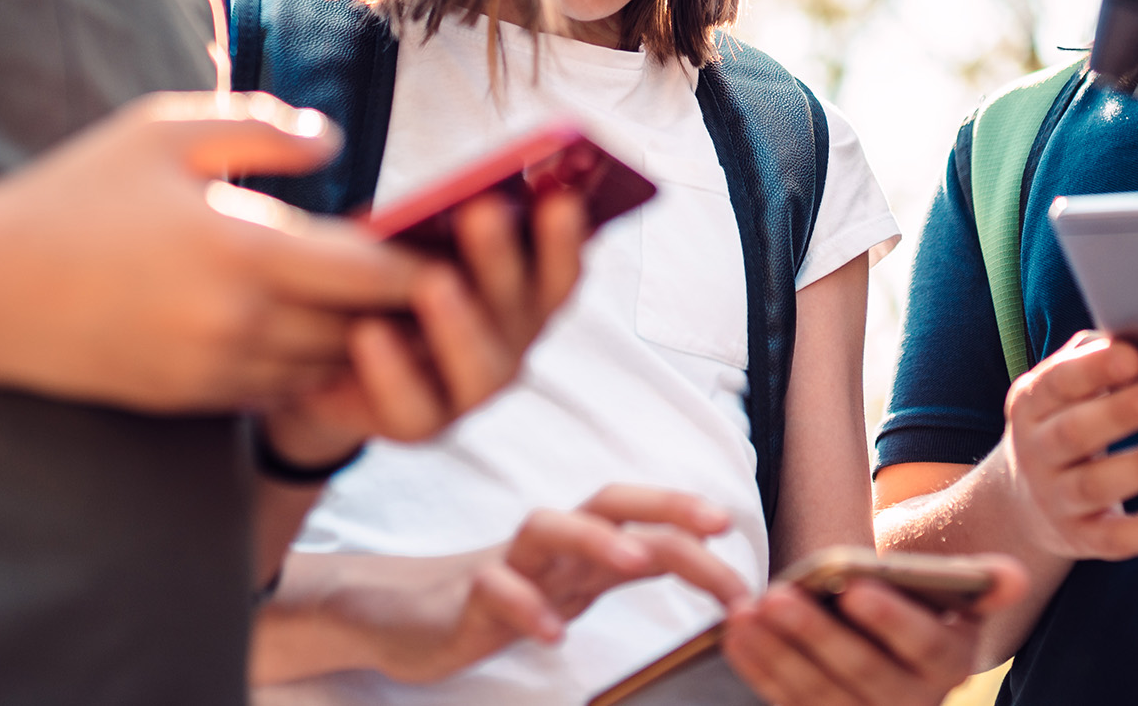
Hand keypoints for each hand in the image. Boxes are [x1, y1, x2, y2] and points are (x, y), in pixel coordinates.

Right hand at [0, 92, 424, 411]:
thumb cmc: (78, 194)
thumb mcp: (165, 131)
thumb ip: (263, 129)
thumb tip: (337, 143)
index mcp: (243, 251)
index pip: (370, 272)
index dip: (422, 262)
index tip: (458, 243)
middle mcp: (239, 324)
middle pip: (361, 328)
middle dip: (402, 306)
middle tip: (444, 275)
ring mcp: (215, 372)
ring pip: (325, 366)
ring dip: (358, 340)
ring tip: (390, 304)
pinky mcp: (191, 401)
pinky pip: (278, 390)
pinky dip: (308, 364)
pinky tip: (319, 330)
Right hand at [255, 486, 743, 684]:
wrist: (400, 616)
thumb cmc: (498, 596)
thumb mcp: (570, 583)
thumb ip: (622, 566)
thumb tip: (689, 552)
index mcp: (579, 543)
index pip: (639, 513)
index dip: (686, 515)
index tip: (736, 531)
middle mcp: (549, 545)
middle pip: (606, 502)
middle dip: (662, 506)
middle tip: (713, 526)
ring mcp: (507, 566)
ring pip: (547, 529)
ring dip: (594, 538)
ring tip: (634, 560)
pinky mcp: (467, 600)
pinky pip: (495, 593)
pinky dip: (526, 608)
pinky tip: (553, 635)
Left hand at [259, 189, 588, 461]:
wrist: (333, 357)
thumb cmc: (391, 279)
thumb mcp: (417, 243)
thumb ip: (446, 223)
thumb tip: (458, 191)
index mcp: (527, 294)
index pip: (561, 269)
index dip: (566, 237)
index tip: (559, 198)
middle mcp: (513, 344)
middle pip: (521, 307)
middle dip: (501, 258)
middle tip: (482, 212)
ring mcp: (473, 390)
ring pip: (481, 366)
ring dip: (460, 322)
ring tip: (433, 282)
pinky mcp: (422, 424)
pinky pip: (413, 405)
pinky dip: (392, 370)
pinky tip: (369, 332)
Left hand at [722, 558, 1026, 705]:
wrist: (897, 643)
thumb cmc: (924, 606)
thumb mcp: (958, 595)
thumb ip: (983, 581)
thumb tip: (1014, 575)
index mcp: (950, 664)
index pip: (923, 645)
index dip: (890, 619)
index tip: (855, 587)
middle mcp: (914, 704)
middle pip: (862, 673)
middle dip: (816, 635)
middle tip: (778, 596)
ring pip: (818, 694)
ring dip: (777, 654)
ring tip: (746, 612)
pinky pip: (788, 703)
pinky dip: (759, 669)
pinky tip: (735, 635)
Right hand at [992, 332, 1137, 561]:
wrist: (1022, 501)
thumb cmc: (1065, 422)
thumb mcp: (1063, 391)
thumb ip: (1094, 360)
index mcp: (1031, 404)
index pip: (1057, 383)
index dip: (1093, 370)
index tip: (1133, 356)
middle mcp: (1036, 452)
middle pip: (1074, 434)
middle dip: (1119, 414)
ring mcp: (1055, 499)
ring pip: (1095, 486)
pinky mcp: (1082, 539)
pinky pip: (1117, 539)